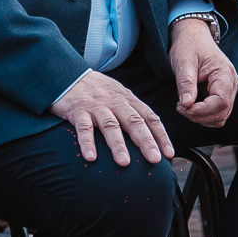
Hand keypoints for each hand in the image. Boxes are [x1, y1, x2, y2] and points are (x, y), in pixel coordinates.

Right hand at [50, 69, 173, 166]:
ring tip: (124, 162)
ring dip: (118, 144)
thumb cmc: (97, 90)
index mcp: (128, 100)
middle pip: (134, 122)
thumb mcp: (119, 96)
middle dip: (146, 141)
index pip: (149, 118)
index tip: (169, 153)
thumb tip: (151, 137)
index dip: (161, 135)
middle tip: (154, 159)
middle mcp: (115, 102)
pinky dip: (87, 142)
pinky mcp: (78, 110)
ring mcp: (97, 105)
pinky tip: (91, 157)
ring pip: (110, 125)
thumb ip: (132, 113)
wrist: (68, 74)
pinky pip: (84, 127)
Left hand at [168, 17, 236, 127]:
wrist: (193, 34)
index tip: (184, 108)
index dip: (202, 110)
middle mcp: (231, 82)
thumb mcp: (184, 62)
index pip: (221, 102)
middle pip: (222, 113)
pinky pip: (217, 111)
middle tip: (181, 107)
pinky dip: (203, 114)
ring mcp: (228, 88)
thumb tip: (187, 105)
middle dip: (200, 116)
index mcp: (224, 73)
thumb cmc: (189, 45)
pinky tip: (190, 105)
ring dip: (202, 117)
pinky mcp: (222, 92)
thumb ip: (186, 84)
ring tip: (185, 106)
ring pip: (221, 116)